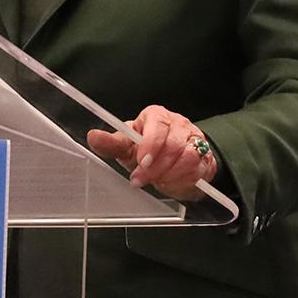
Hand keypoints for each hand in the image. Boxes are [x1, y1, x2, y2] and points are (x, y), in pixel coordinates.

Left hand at [86, 105, 217, 201]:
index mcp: (156, 115)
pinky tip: (172, 182)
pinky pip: (198, 168)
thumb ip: (111, 144)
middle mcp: (177, 123)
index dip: (150, 145)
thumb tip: (93, 136)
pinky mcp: (205, 155)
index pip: (157, 125)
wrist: (170, 163)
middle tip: (140, 180)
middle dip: (155, 167)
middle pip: (172, 144)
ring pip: (188, 156)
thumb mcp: (126, 148)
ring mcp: (193, 138)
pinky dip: (183, 179)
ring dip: (169, 174)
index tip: (141, 163)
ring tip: (157, 181)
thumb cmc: (145, 151)